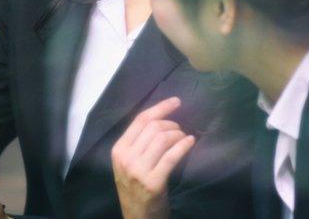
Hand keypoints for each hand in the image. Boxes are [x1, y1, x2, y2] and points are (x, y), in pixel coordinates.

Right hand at [112, 97, 195, 218]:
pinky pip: (171, 156)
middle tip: (180, 129)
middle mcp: (126, 158)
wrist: (137, 218)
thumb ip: (138, 144)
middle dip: (171, 124)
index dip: (160, 108)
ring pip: (162, 139)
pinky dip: (183, 146)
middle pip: (153, 127)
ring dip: (178, 135)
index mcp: (118, 150)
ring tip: (184, 138)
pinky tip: (190, 142)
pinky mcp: (153, 182)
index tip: (176, 102)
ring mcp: (138, 170)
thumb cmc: (136, 189)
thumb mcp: (129, 164)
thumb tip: (161, 120)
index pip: (140, 120)